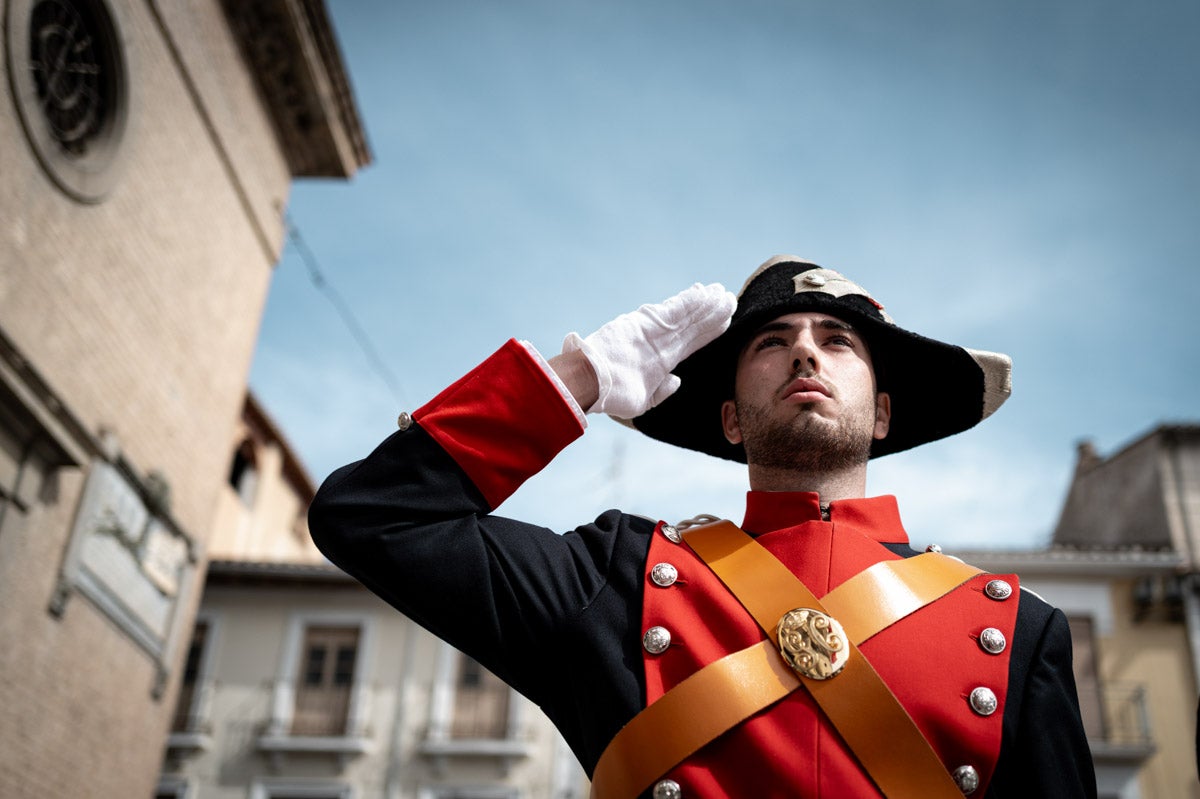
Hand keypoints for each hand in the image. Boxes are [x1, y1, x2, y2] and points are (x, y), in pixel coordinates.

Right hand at [562, 283, 735, 417]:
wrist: (590, 382)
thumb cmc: (611, 394)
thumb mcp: (643, 399)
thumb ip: (662, 390)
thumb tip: (677, 381)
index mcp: (661, 359)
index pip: (692, 342)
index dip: (709, 331)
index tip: (725, 321)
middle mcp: (660, 341)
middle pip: (694, 325)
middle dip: (713, 314)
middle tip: (729, 299)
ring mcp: (654, 330)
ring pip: (688, 315)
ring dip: (707, 304)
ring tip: (723, 292)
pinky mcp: (647, 322)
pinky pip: (675, 309)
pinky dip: (690, 300)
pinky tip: (705, 292)